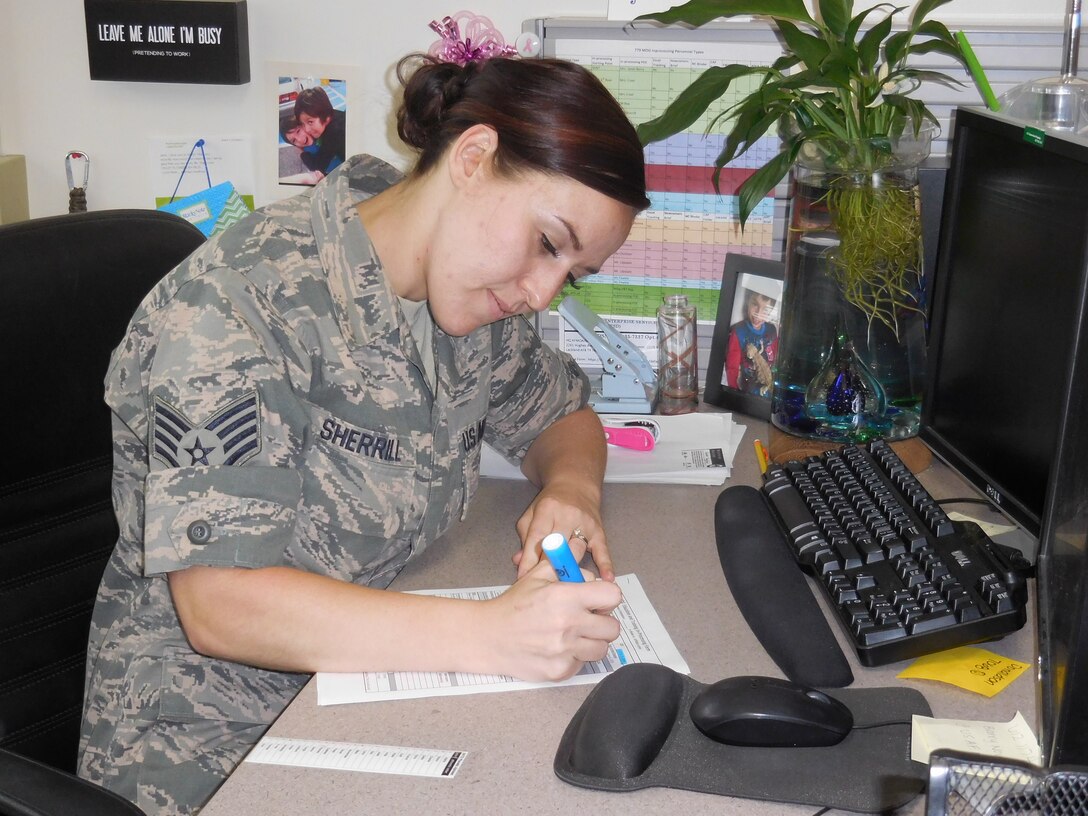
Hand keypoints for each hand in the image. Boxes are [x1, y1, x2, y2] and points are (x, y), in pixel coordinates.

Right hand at [481, 561, 621, 681]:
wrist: (488, 637)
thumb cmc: (513, 605)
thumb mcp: (536, 575)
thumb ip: (564, 560)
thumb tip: (580, 544)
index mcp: (566, 597)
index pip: (612, 596)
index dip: (607, 596)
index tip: (597, 599)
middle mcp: (569, 625)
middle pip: (612, 627)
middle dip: (602, 621)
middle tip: (587, 618)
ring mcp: (565, 651)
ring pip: (601, 648)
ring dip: (592, 641)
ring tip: (573, 634)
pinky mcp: (561, 671)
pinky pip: (583, 663)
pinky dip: (575, 656)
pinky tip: (559, 647)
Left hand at [511, 482, 613, 581]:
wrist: (576, 485)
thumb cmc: (551, 503)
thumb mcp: (532, 513)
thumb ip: (525, 537)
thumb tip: (519, 561)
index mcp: (547, 509)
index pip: (537, 537)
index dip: (529, 559)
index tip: (524, 576)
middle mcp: (567, 515)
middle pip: (557, 545)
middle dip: (548, 565)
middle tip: (542, 584)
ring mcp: (585, 523)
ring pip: (577, 550)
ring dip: (571, 568)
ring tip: (566, 585)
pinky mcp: (598, 531)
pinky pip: (602, 550)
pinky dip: (605, 564)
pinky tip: (607, 578)